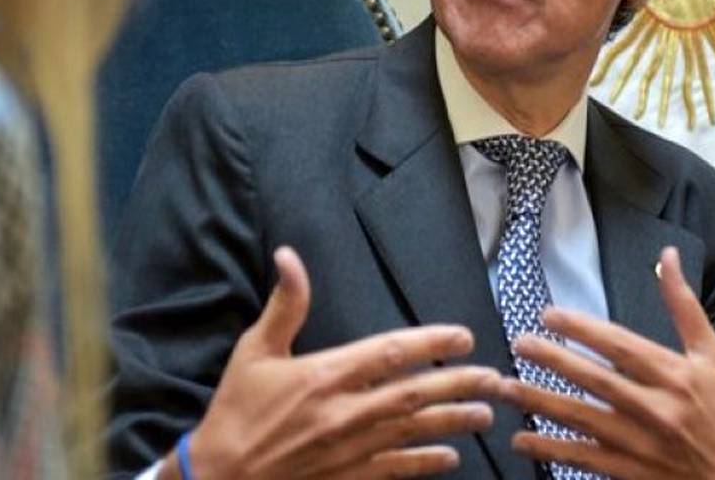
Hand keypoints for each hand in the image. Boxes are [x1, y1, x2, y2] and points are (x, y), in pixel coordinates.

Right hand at [161, 246, 497, 478]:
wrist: (218, 478)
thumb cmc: (236, 411)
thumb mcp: (255, 351)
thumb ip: (285, 305)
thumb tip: (289, 257)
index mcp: (326, 375)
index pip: (391, 353)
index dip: (432, 344)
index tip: (463, 337)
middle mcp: (346, 412)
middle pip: (415, 394)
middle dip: (460, 384)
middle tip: (496, 378)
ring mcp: (350, 449)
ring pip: (414, 432)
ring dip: (454, 422)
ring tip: (487, 414)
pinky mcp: (348, 478)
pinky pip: (396, 469)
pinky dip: (425, 462)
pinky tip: (452, 457)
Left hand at [497, 247, 714, 479]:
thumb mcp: (710, 355)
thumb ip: (684, 304)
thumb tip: (666, 256)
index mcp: (675, 375)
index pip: (621, 347)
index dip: (583, 330)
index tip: (549, 315)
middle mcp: (657, 408)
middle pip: (596, 381)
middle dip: (553, 360)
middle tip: (519, 343)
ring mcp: (640, 444)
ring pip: (582, 420)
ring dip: (540, 402)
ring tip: (505, 386)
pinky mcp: (628, 472)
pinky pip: (582, 458)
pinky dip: (550, 449)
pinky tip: (521, 439)